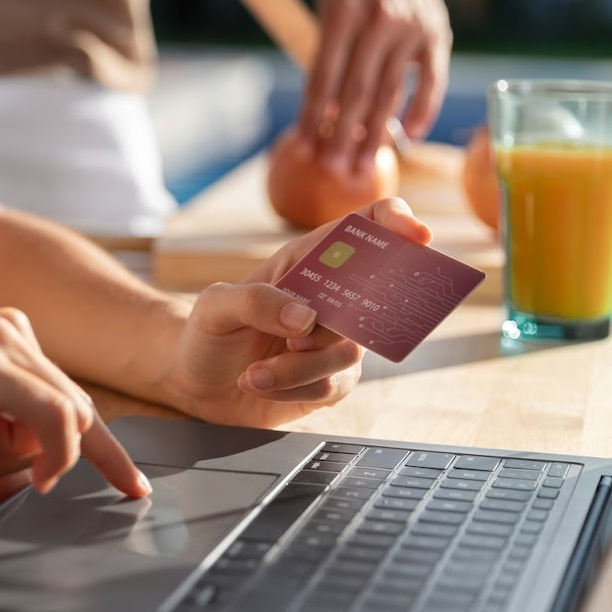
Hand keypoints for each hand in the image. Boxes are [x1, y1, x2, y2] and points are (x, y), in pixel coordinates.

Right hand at [0, 310, 150, 503]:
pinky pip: (56, 416)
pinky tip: (38, 476)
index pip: (60, 396)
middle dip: (72, 457)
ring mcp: (1, 341)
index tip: (128, 482)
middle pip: (74, 405)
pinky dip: (56, 453)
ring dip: (32, 459)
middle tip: (105, 488)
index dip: (97, 445)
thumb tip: (26, 491)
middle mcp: (5, 331)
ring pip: (67, 413)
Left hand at [155, 198, 430, 427]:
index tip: (416, 235)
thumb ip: (256, 302)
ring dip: (295, 367)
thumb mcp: (216, 307)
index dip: (395, 222)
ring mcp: (336, 339)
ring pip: (347, 351)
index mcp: (306, 261)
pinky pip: (331, 385)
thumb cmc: (206, 332)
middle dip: (350, 318)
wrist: (196, 383)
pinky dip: (292, 388)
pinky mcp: (332, 379)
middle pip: (376, 295)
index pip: (362, 229)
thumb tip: (307, 318)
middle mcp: (329, 297)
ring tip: (252, 373)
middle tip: (299, 337)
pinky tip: (260, 383)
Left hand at [301, 0, 451, 172]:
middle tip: (333, 170)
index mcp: (342, 14)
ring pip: (391, 92)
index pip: (324, 77)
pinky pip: (431, 80)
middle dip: (343, 136)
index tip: (305, 149)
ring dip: (375, 134)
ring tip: (362, 165)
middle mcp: (379, 21)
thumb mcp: (327, 11)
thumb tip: (322, 117)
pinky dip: (421, 109)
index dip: (314, 116)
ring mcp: (412, 28)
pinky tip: (410, 136)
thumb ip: (326, 57)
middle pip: (357, 92)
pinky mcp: (437, 34)